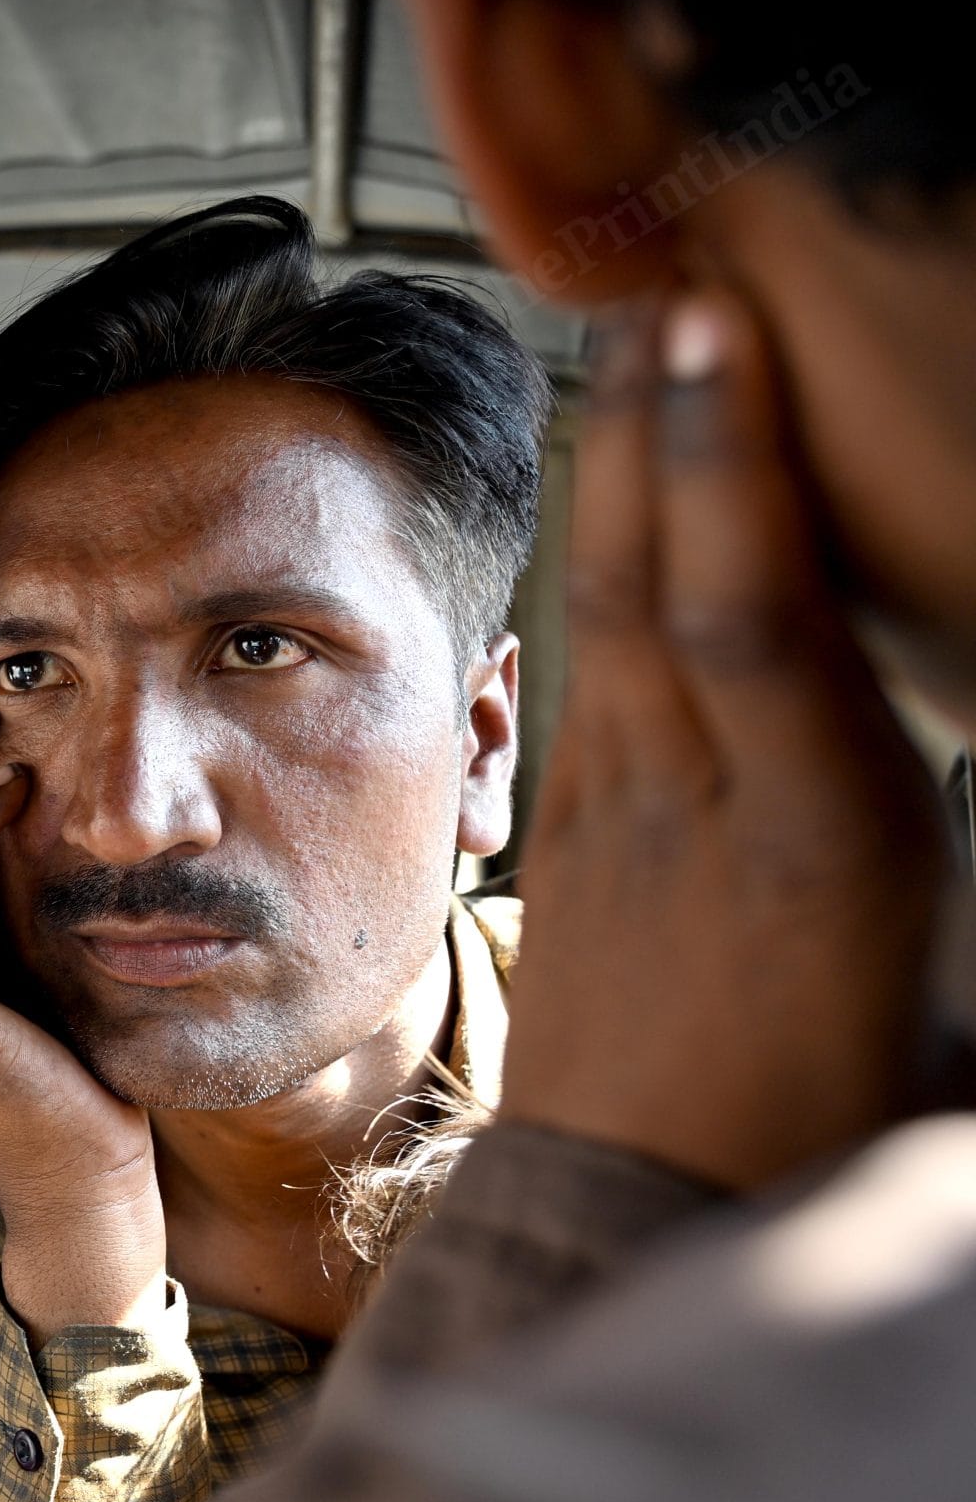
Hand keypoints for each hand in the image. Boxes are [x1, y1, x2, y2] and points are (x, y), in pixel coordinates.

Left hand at [500, 291, 948, 1191]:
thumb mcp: (961, 991)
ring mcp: (612, 812)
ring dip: (619, 479)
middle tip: (660, 286)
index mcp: (817, 839)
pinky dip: (600, 573)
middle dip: (662, 430)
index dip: (733, 470)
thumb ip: (958, 833)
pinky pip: (584, 678)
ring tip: (627, 350)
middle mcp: (697, 802)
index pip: (755, 618)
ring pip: (606, 617)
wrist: (644, 1214)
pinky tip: (612, 501)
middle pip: (660, 584)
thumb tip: (961, 716)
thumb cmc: (832, 1114)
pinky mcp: (565, 832)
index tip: (721, 342)